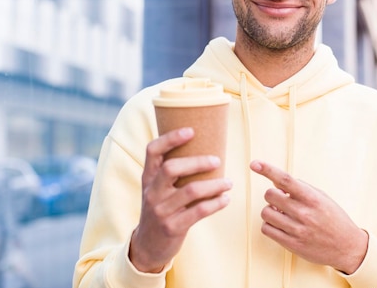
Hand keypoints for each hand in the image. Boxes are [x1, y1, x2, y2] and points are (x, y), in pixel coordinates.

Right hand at [129, 127, 231, 272]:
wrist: (148, 246)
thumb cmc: (161, 209)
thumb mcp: (157, 189)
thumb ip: (171, 171)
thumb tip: (204, 146)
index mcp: (148, 178)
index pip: (152, 150)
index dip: (170, 138)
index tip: (191, 131)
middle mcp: (152, 192)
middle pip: (172, 168)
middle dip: (198, 162)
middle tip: (217, 160)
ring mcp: (161, 210)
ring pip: (190, 190)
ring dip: (214, 185)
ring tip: (229, 182)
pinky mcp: (173, 227)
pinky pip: (198, 211)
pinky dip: (216, 204)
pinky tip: (225, 199)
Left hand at [250, 160, 367, 273]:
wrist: (347, 247)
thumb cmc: (334, 219)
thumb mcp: (321, 197)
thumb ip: (300, 188)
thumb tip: (276, 182)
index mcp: (312, 198)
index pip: (285, 179)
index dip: (268, 170)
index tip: (255, 163)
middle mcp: (303, 213)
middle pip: (270, 195)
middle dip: (272, 196)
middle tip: (282, 201)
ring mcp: (297, 230)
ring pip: (265, 213)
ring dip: (270, 211)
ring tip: (282, 214)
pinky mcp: (292, 244)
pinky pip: (267, 229)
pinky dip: (270, 225)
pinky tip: (280, 225)